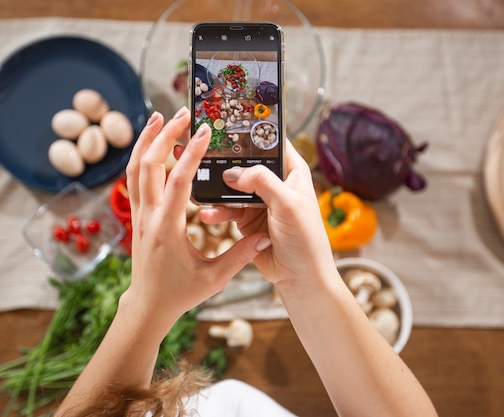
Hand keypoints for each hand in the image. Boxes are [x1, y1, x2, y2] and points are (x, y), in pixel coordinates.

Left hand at [124, 108, 270, 320]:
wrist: (147, 305)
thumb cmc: (180, 293)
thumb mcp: (214, 278)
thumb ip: (240, 256)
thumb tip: (265, 239)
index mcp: (167, 229)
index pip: (178, 182)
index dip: (191, 154)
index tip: (203, 131)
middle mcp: (148, 217)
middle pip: (148, 165)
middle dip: (163, 135)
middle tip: (180, 112)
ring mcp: (138, 215)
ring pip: (134, 169)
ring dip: (146, 140)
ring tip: (160, 117)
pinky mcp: (136, 216)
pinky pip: (133, 179)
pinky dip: (141, 157)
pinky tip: (152, 145)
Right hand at [196, 139, 337, 293]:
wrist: (300, 277)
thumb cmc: (306, 240)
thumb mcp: (288, 205)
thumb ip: (262, 182)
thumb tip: (234, 172)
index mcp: (292, 172)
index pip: (271, 143)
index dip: (251, 133)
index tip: (227, 123)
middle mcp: (275, 183)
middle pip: (245, 163)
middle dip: (223, 161)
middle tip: (199, 152)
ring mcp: (259, 201)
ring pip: (231, 187)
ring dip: (214, 188)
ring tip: (196, 186)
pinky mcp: (247, 219)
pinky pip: (226, 209)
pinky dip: (215, 211)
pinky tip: (206, 214)